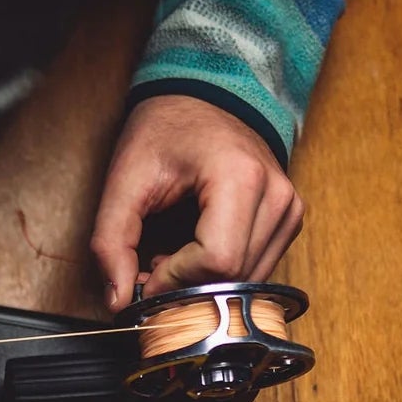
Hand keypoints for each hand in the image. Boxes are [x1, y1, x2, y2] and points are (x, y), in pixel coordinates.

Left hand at [90, 95, 304, 310]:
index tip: (144, 276)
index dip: (174, 281)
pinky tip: (194, 252)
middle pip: (234, 277)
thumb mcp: (124, 180)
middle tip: (152, 267)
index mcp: (241, 177)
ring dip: (204, 284)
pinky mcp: (289, 220)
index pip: (217, 261)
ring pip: (248, 282)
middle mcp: (278, 195)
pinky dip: (221, 276)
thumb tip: (118, 302)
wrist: (201, 99)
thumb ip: (112, 242)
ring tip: (172, 255)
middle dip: (186, 286)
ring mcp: (290, 209)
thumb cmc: (164, 131)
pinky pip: (258, 270)